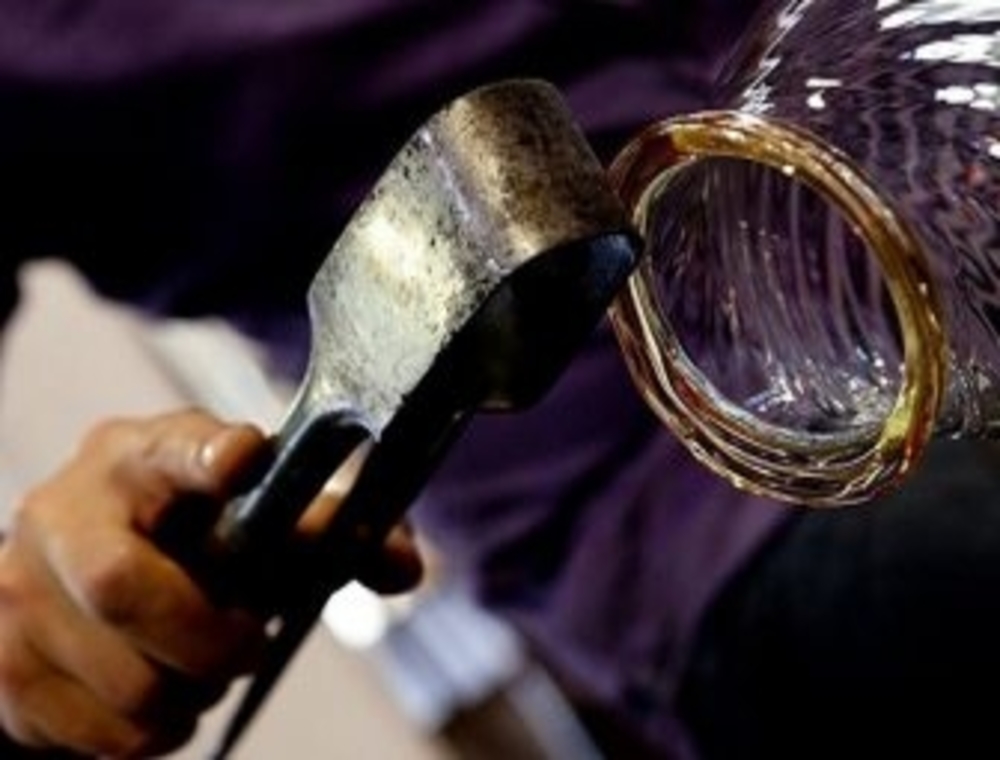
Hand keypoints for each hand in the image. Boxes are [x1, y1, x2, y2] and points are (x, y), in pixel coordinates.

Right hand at [0, 409, 422, 756]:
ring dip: (185, 696)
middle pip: (125, 586)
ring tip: (195, 671)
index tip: (244, 459)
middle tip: (243, 645)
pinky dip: (148, 736)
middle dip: (208, 639)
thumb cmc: (188, 541)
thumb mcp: (251, 523)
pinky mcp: (0, 661)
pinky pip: (93, 733)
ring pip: (121, 678)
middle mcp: (66, 508)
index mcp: (142, 457)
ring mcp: (17, 585)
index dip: (206, 454)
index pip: (173, 447)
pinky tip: (156, 700)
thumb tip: (407, 567)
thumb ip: (329, 535)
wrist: (80, 580)